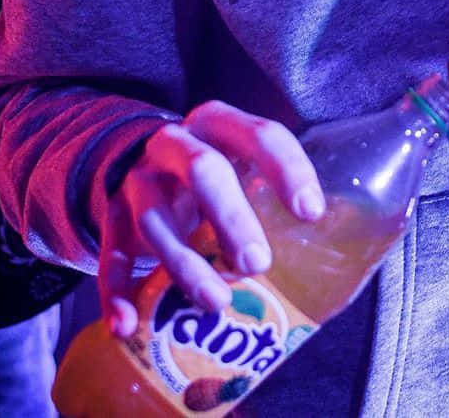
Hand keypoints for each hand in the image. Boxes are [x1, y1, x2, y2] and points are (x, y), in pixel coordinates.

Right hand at [99, 102, 324, 336]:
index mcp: (220, 123)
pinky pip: (110, 253)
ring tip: (215, 303)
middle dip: (231, 217)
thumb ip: (275, 188)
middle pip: (203, 170)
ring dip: (184, 263)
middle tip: (259, 264)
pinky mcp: (111, 216)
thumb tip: (338, 234)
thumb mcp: (241, 163)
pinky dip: (116, 291)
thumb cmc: (214, 170)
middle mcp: (176, 144)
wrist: (138, 161)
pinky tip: (128, 324)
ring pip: (155, 217)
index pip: (260, 135)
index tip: (311, 213)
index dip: (287, 170)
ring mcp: (140, 179)